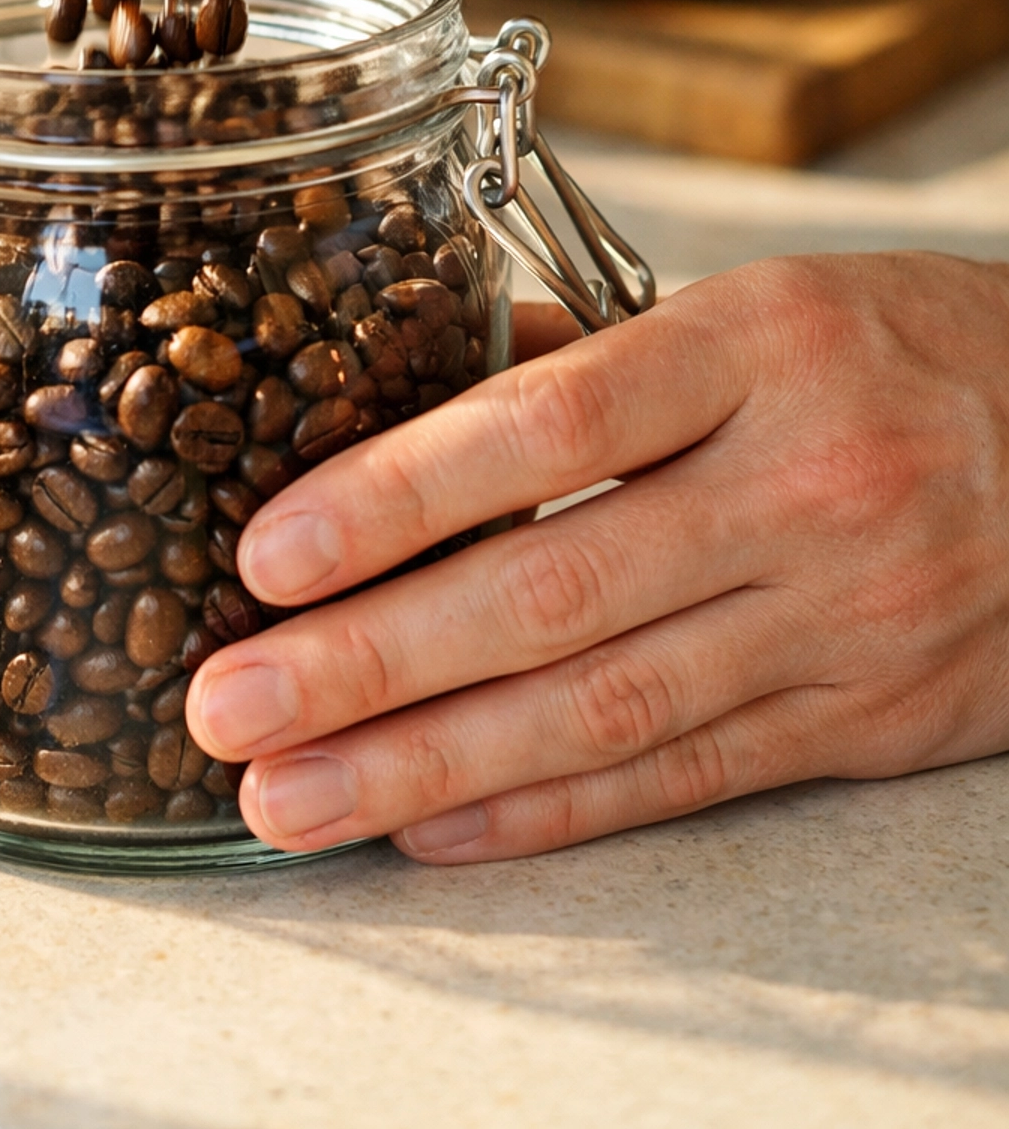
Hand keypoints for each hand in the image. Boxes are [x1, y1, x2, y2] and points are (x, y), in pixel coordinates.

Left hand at [184, 257, 1008, 860]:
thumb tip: (414, 382)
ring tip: (293, 798)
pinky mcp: (870, 720)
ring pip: (605, 708)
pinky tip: (436, 828)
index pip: (552, 421)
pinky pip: (687, 775)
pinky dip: (553, 811)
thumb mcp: (765, 303)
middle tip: (229, 705)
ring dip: (429, 765)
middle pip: (556, 590)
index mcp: (761, 347)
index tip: (271, 553)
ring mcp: (843, 616)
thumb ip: (592, 349)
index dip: (402, 494)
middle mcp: (803, 484)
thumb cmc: (902, 352)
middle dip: (373, 661)